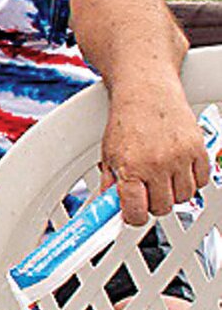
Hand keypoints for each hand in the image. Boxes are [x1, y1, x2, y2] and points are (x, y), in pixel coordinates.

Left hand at [101, 81, 210, 224]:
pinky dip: (191, 181)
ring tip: (161, 179)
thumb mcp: (108, 153)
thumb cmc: (126, 120)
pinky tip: (177, 171)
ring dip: (172, 193)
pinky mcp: (198, 149)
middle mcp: (157, 164)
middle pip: (162, 208)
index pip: (136, 212)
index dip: (133, 218)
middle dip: (152, 205)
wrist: (146, 91)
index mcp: (131, 167)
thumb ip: (110, 182)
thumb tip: (108, 206)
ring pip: (184, 197)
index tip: (132, 215)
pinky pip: (201, 181)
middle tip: (146, 193)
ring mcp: (181, 158)